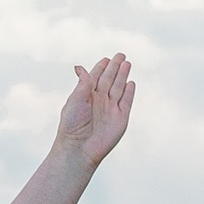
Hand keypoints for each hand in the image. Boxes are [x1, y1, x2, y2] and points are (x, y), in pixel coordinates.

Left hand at [55, 52, 134, 172]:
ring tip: (127, 63)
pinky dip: (129, 92)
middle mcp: (99, 101)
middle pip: (109, 80)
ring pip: (118, 88)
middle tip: (121, 55)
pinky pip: (126, 102)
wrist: (80, 148)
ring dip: (123, 75)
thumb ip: (83, 84)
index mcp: (86, 96)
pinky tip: (131, 83)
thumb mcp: (75, 100)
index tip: (106, 59)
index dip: (101, 68)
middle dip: (115, 67)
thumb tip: (80, 67)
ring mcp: (110, 109)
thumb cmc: (72, 125)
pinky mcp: (121, 118)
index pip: (95, 77)